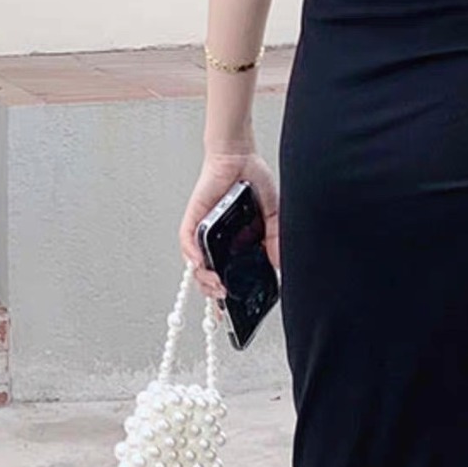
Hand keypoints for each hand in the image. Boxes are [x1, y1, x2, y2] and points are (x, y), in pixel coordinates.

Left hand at [179, 150, 279, 299]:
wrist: (240, 155)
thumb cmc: (251, 178)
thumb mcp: (271, 214)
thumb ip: (274, 237)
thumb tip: (279, 262)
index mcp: (234, 239)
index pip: (227, 271)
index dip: (226, 292)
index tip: (230, 312)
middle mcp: (216, 236)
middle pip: (207, 272)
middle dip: (213, 292)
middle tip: (223, 301)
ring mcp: (204, 227)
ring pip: (195, 261)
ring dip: (203, 277)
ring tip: (215, 286)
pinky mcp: (195, 215)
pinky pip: (188, 238)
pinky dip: (192, 253)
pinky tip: (200, 263)